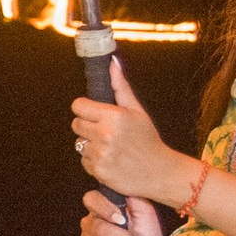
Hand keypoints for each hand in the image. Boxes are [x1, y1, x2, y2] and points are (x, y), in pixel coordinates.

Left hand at [70, 58, 184, 206]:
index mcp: (114, 116)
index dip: (85, 108)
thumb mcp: (137, 111)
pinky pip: (84, 161)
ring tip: (110, 147)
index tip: (93, 112)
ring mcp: (100, 154)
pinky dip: (93, 161)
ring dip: (90, 144)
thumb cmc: (148, 139)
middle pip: (76, 124)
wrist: (159, 172)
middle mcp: (105, 134)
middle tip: (105, 131)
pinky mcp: (98, 171)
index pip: (78, 106)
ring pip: (79, 143)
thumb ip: (120, 87)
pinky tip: (110, 160)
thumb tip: (112, 63)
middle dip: (88, 126)